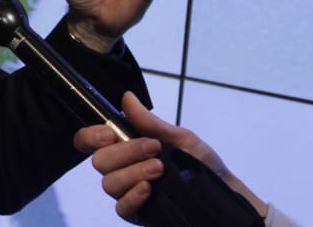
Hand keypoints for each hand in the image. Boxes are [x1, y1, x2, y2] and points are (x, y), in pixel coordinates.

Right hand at [74, 92, 267, 221]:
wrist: (223, 192)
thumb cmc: (199, 162)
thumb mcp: (180, 137)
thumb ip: (151, 123)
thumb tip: (127, 97)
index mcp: (123, 146)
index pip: (89, 141)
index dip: (90, 136)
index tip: (110, 134)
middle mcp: (120, 169)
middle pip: (99, 162)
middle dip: (125, 152)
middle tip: (154, 149)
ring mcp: (127, 192)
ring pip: (109, 184)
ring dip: (133, 172)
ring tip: (159, 169)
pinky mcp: (137, 213)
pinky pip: (121, 208)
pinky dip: (132, 196)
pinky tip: (148, 190)